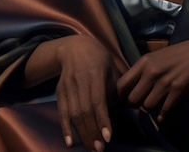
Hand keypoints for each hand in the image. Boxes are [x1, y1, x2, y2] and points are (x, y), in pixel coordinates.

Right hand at [54, 35, 120, 150]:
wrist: (75, 47)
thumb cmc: (99, 59)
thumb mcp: (112, 68)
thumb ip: (117, 88)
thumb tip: (128, 108)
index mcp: (95, 73)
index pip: (98, 100)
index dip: (102, 119)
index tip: (108, 137)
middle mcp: (80, 80)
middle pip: (84, 110)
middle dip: (92, 132)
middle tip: (100, 149)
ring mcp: (68, 85)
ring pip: (73, 113)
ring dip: (82, 133)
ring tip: (91, 148)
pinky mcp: (60, 90)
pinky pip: (62, 111)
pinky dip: (65, 127)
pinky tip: (70, 142)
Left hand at [116, 39, 188, 121]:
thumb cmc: (176, 55)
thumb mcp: (155, 58)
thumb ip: (142, 72)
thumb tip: (130, 91)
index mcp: (144, 62)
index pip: (122, 84)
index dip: (120, 96)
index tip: (123, 101)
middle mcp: (152, 71)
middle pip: (133, 99)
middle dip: (135, 104)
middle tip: (141, 103)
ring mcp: (165, 81)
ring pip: (147, 106)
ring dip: (150, 108)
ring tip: (155, 103)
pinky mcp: (178, 90)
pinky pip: (164, 109)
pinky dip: (162, 115)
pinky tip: (163, 115)